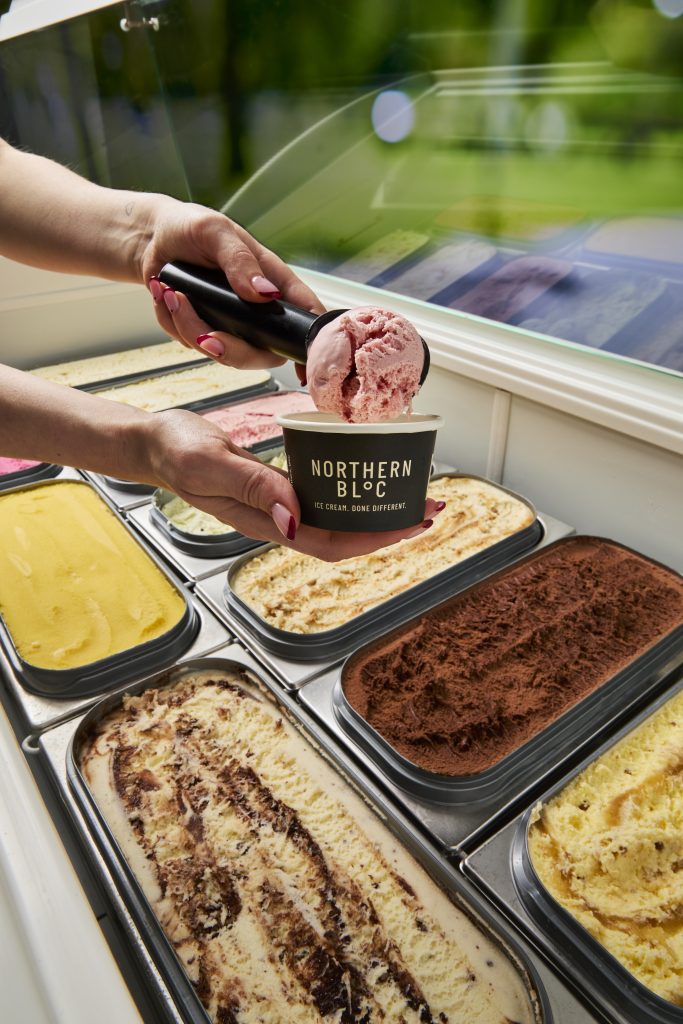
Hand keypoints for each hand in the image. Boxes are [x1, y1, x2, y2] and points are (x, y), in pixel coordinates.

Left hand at [139, 196, 323, 368]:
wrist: (153, 238)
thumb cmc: (191, 227)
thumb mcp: (215, 231)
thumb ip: (240, 260)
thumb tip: (264, 294)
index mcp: (273, 281)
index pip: (304, 314)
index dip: (313, 342)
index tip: (308, 365)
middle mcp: (258, 310)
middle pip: (265, 353)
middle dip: (233, 351)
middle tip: (207, 336)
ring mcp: (232, 324)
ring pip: (223, 352)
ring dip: (190, 327)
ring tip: (171, 293)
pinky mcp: (204, 330)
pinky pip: (191, 343)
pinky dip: (173, 322)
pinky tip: (166, 296)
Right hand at [146, 409, 444, 560]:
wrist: (154, 444)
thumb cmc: (175, 452)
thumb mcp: (210, 463)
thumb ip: (252, 486)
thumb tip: (294, 518)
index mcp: (263, 522)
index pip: (330, 543)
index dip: (374, 539)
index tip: (410, 524)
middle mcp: (277, 520)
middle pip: (343, 537)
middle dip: (389, 528)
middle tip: (430, 507)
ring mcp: (278, 506)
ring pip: (336, 520)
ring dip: (375, 512)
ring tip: (411, 495)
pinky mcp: (277, 487)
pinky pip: (322, 498)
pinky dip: (351, 490)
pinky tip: (368, 476)